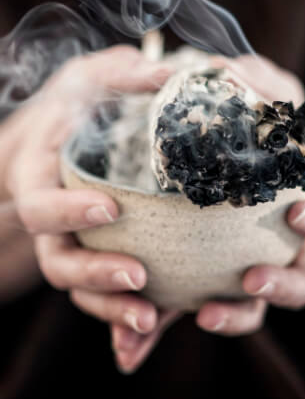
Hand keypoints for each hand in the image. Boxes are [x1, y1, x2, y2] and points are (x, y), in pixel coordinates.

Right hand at [5, 45, 173, 347]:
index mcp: (41, 180)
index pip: (41, 204)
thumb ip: (121, 75)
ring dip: (112, 308)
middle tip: (138, 277)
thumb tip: (169, 73)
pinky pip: (105, 296)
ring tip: (150, 319)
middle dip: (94, 274)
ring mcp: (74, 246)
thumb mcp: (92, 81)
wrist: (67, 140)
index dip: (68, 211)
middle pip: (60, 261)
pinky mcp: (100, 258)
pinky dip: (123, 315)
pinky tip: (156, 325)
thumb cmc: (79, 108)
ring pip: (81, 290)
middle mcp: (53, 223)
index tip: (109, 209)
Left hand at [112, 55, 304, 372]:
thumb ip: (253, 81)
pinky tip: (131, 345)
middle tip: (251, 275)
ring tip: (204, 314)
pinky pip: (187, 309)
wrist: (202, 132)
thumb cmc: (246, 113)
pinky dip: (162, 329)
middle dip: (285, 287)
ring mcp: (245, 264)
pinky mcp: (199, 277)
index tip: (294, 213)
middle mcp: (285, 246)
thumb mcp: (258, 91)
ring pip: (256, 309)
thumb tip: (225, 70)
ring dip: (237, 317)